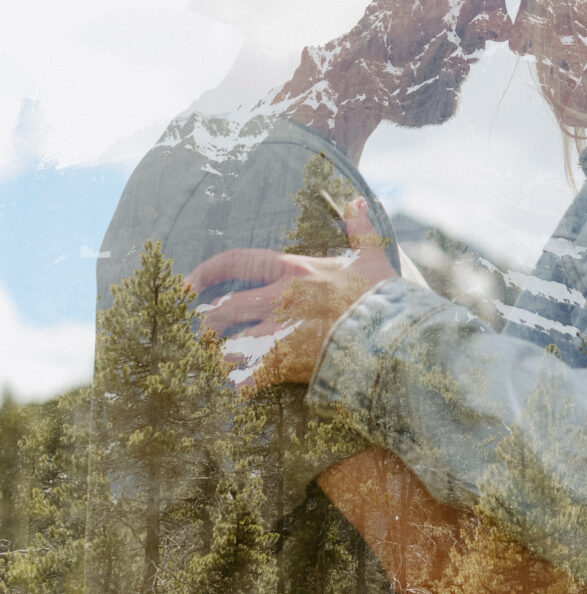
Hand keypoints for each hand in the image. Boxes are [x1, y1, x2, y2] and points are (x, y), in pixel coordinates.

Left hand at [187, 200, 397, 394]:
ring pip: (228, 347)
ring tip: (215, 365)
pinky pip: (246, 380)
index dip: (206, 272)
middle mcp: (278, 299)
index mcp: (293, 270)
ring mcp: (278, 333)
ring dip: (220, 357)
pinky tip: (235, 393)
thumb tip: (354, 200)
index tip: (187, 284)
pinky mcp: (284, 365)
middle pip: (223, 311)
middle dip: (206, 324)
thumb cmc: (382, 298)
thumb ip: (360, 228)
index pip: (236, 261)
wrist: (393, 337)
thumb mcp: (372, 257)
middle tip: (200, 335)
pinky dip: (238, 388)